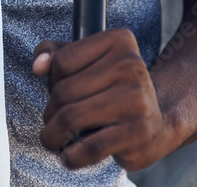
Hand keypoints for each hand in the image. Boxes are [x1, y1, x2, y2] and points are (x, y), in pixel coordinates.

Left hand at [32, 28, 171, 171]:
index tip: (57, 92)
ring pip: (72, 117)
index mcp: (119, 40)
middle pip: (64, 90)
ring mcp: (137, 99)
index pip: (63, 61)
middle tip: (52, 122)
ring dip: (53, 135)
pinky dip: (72, 155)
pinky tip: (69, 156)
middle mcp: (131, 65)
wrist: (158, 120)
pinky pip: (91, 146)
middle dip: (50, 112)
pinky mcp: (138, 132)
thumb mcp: (88, 60)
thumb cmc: (114, 87)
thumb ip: (56, 54)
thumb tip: (38, 65)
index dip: (51, 80)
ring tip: (53, 139)